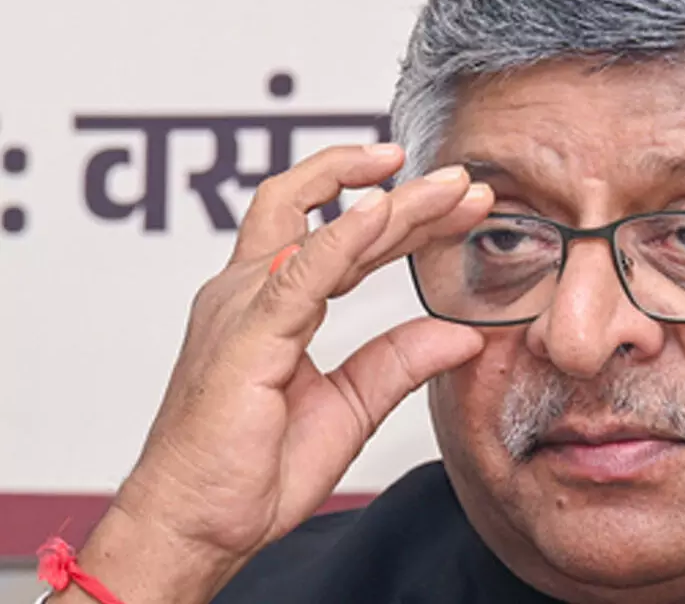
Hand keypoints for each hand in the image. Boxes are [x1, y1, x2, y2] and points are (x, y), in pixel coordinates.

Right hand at [59, 144, 491, 602]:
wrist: (196, 525)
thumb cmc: (249, 471)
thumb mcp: (351, 407)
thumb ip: (400, 362)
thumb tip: (463, 334)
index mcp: (273, 304)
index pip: (345, 239)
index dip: (403, 217)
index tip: (458, 203)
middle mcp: (253, 291)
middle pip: (335, 217)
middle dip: (408, 196)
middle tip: (465, 183)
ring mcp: (245, 305)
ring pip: (322, 227)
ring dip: (392, 205)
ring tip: (448, 187)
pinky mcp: (248, 333)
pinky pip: (302, 272)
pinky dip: (345, 237)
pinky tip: (384, 212)